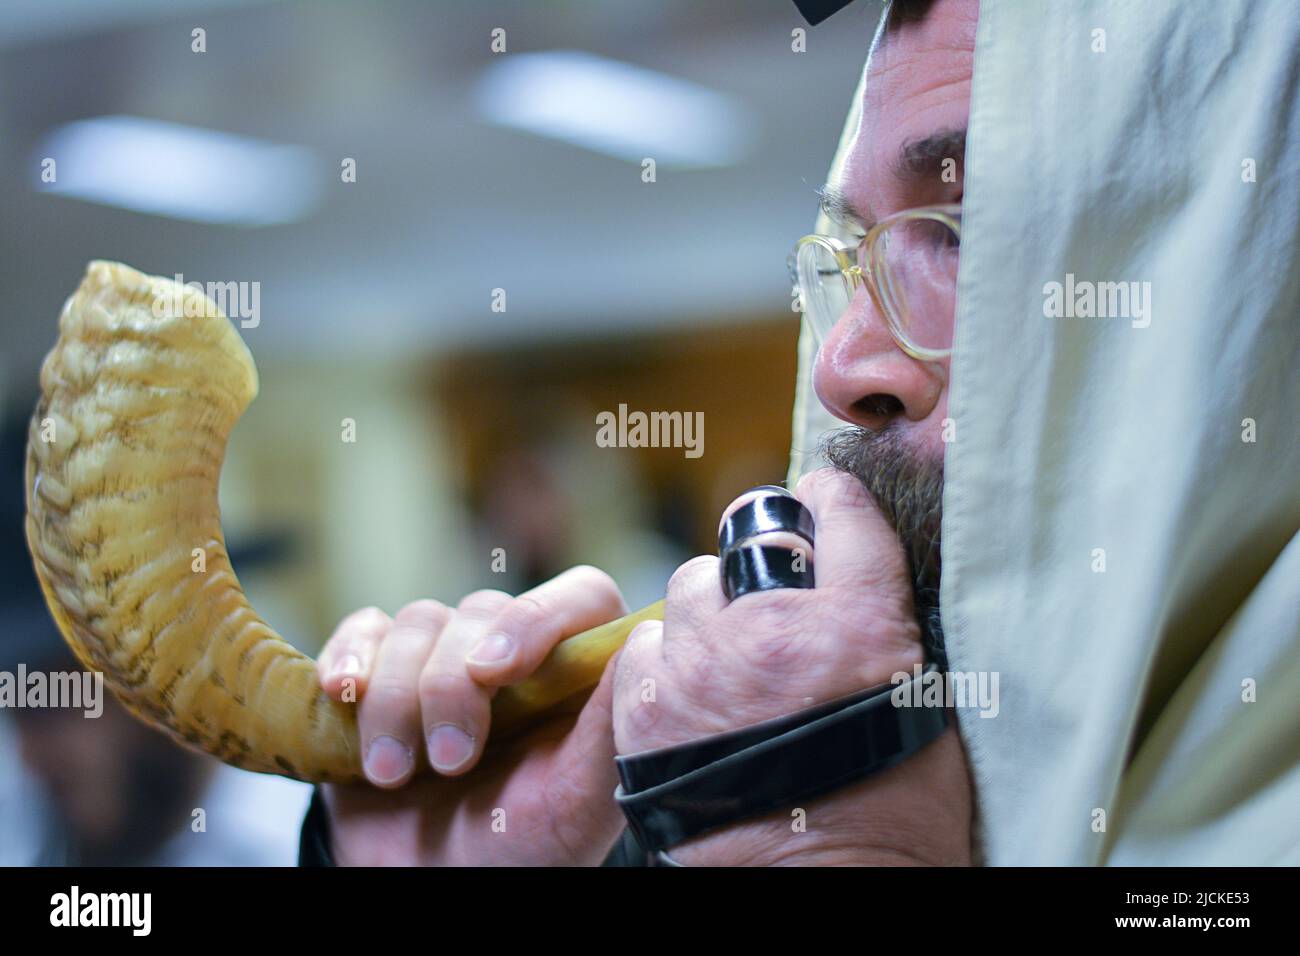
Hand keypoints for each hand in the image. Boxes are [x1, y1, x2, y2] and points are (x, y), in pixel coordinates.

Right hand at [315, 566, 628, 865]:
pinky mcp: (382, 664)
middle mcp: (517, 650)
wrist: (427, 884)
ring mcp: (445, 653)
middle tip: (450, 763)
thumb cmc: (516, 847)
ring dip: (395, 698)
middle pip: (484, 611)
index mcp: (580, 672)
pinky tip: (340, 695)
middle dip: (452, 689)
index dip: (539, 616)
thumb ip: (609, 731)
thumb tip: (647, 643)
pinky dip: (348, 658)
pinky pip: (363, 629)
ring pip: (418, 623)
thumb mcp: (574, 807)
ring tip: (394, 772)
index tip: (498, 670)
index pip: (580, 596)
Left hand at [612, 468, 971, 865]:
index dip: (830, 503)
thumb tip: (860, 573)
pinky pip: (644, 647)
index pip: (839, 509)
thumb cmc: (892, 815)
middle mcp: (774, 631)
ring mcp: (703, 668)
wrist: (822, 893)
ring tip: (728, 670)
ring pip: (688, 592)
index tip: (824, 506)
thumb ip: (884, 621)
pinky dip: (663, 666)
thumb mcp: (923, 702)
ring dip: (708, 619)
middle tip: (774, 625)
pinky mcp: (647, 710)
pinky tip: (689, 701)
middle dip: (759, 577)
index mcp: (859, 623)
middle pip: (747, 546)